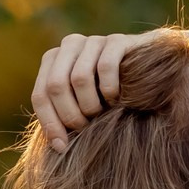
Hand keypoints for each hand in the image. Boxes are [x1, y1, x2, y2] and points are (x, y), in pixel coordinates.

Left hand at [30, 31, 162, 150]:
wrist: (148, 72)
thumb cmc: (110, 97)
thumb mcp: (81, 106)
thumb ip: (63, 118)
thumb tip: (58, 146)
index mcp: (52, 60)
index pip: (40, 94)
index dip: (50, 123)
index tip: (63, 147)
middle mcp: (69, 45)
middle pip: (56, 85)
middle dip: (70, 115)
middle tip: (86, 128)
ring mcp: (93, 41)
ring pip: (79, 77)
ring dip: (90, 104)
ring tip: (102, 114)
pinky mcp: (117, 40)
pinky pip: (106, 66)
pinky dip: (109, 89)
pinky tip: (116, 99)